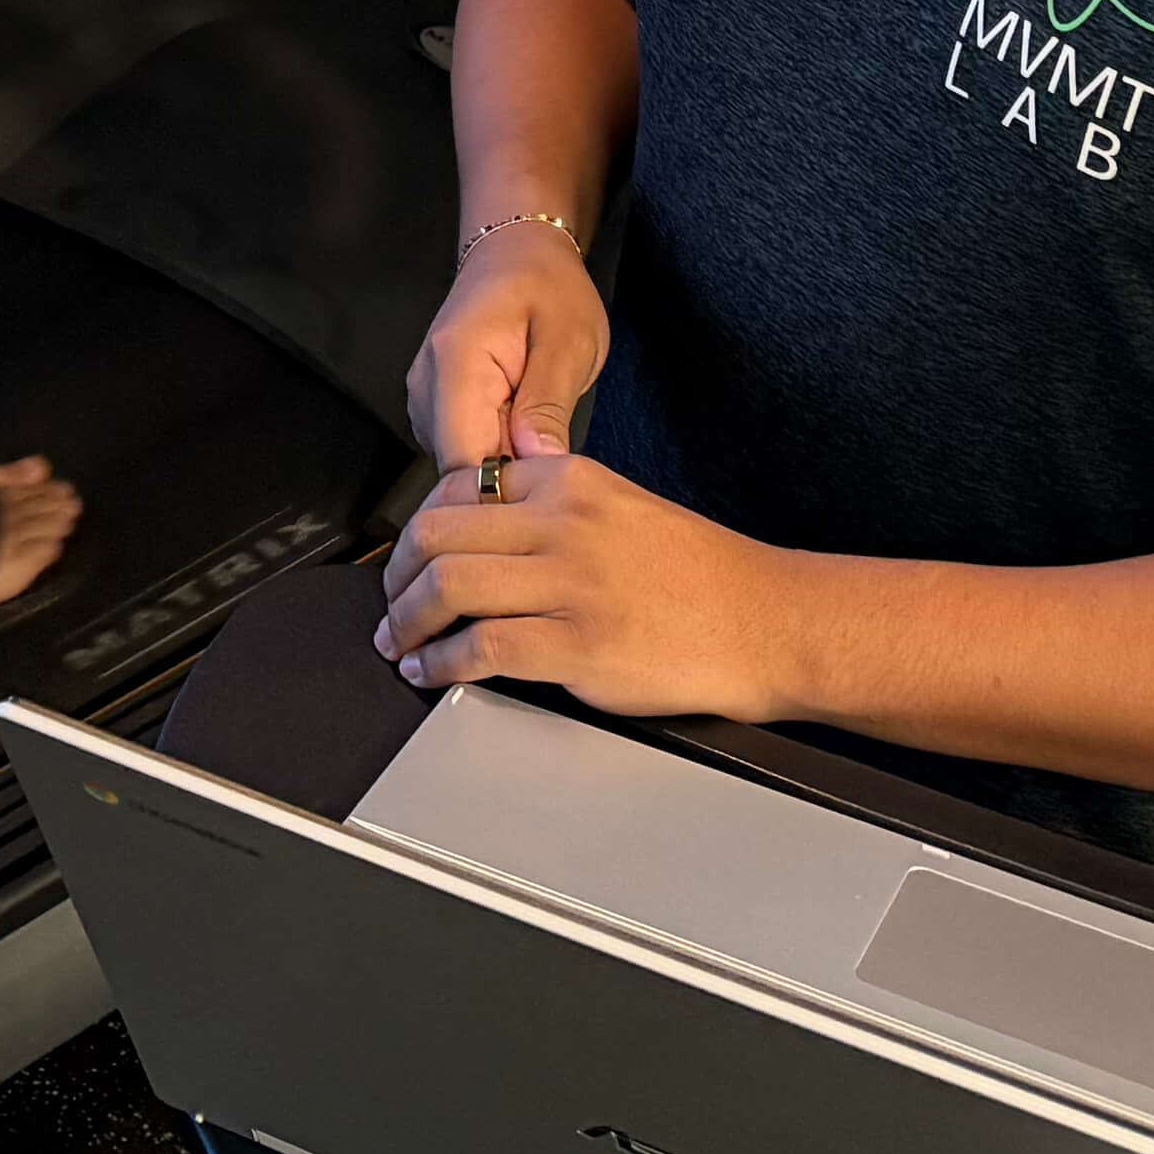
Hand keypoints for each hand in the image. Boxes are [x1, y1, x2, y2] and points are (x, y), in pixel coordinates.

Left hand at [374, 447, 814, 721]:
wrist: (764, 620)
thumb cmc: (700, 574)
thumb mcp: (621, 506)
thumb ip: (554, 505)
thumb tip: (487, 519)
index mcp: (570, 481)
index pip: (459, 488)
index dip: (420, 528)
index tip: (409, 557)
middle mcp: (564, 523)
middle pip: (439, 533)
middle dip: (398, 573)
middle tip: (390, 602)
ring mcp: (570, 584)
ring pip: (449, 586)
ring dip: (406, 620)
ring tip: (398, 641)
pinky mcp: (578, 645)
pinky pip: (481, 648)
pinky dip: (441, 664)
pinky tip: (432, 672)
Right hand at [406, 218, 605, 476]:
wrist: (516, 252)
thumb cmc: (549, 290)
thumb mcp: (569, 340)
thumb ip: (548, 403)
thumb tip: (537, 465)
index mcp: (455, 365)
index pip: (462, 462)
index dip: (502, 492)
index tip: (546, 499)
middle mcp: (425, 388)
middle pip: (456, 471)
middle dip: (504, 485)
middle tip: (555, 477)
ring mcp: (424, 400)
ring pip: (457, 467)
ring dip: (499, 471)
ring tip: (542, 452)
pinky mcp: (433, 408)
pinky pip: (460, 450)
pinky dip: (492, 455)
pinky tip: (523, 440)